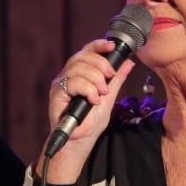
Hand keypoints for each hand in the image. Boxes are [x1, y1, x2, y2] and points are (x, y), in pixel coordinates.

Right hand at [41, 40, 134, 181]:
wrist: (81, 140)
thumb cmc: (91, 122)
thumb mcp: (109, 98)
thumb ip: (116, 80)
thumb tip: (128, 63)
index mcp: (81, 73)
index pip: (87, 51)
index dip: (99, 45)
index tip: (112, 46)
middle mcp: (69, 75)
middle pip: (83, 56)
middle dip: (101, 64)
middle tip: (110, 77)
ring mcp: (61, 83)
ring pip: (78, 68)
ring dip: (95, 79)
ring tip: (101, 94)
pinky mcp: (56, 93)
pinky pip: (73, 82)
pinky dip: (87, 89)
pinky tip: (93, 100)